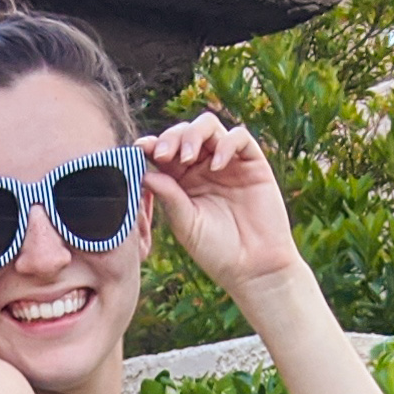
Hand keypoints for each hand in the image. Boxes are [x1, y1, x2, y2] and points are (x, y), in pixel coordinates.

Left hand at [141, 115, 302, 313]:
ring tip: (188, 157)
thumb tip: (145, 172)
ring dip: (194, 134)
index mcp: (181, 180)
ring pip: (208, 126)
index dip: (151, 144)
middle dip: (171, 137)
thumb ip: (168, 197)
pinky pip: (239, 137)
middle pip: (184, 132)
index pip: (164, 151)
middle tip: (163, 155)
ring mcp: (227, 162)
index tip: (140, 150)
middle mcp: (202, 166)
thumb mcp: (186, 225)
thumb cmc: (216, 251)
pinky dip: (226, 144)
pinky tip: (217, 166)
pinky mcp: (253, 163)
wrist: (253, 267)